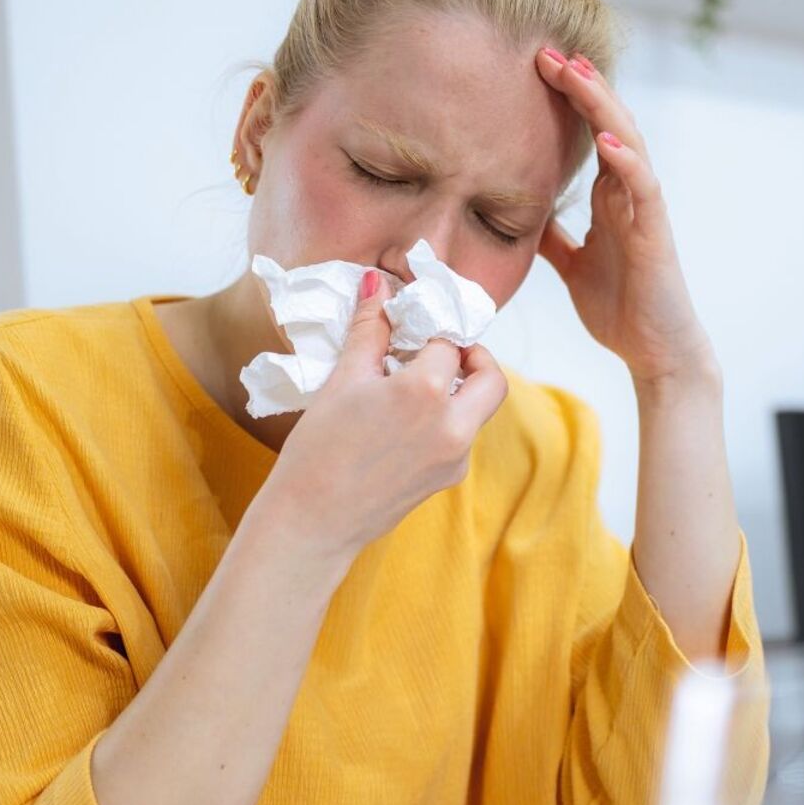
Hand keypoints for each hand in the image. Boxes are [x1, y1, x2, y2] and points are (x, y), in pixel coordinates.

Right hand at [247, 270, 507, 559]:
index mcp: (426, 392)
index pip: (447, 342)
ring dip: (459, 390)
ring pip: (478, 409)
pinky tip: (404, 423)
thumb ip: (369, 329)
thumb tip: (377, 282)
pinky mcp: (449, 478)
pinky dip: (445, 419)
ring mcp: (457, 456)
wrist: (311, 522)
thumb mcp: (343, 380)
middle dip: (474, 358)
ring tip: (412, 387)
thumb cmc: (318, 449)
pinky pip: (461, 436)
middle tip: (440, 352)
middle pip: (492, 377)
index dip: (431, 328)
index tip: (414, 326)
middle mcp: (454, 425)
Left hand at [534, 48, 718, 387]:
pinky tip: (605, 139)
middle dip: (580, 85)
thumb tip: (517, 212)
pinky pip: (643, 187)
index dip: (566, 98)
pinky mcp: (656, 232)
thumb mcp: (572, 264)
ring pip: (628, 141)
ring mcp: (645, 208)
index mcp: (610, 196)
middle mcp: (629, 193)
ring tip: (576, 72)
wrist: (655, 351)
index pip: (589, 132)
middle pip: (608, 122)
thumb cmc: (620, 308)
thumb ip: (553, 235)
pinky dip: (626, 160)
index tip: (534, 65)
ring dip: (602, 105)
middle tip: (546, 51)